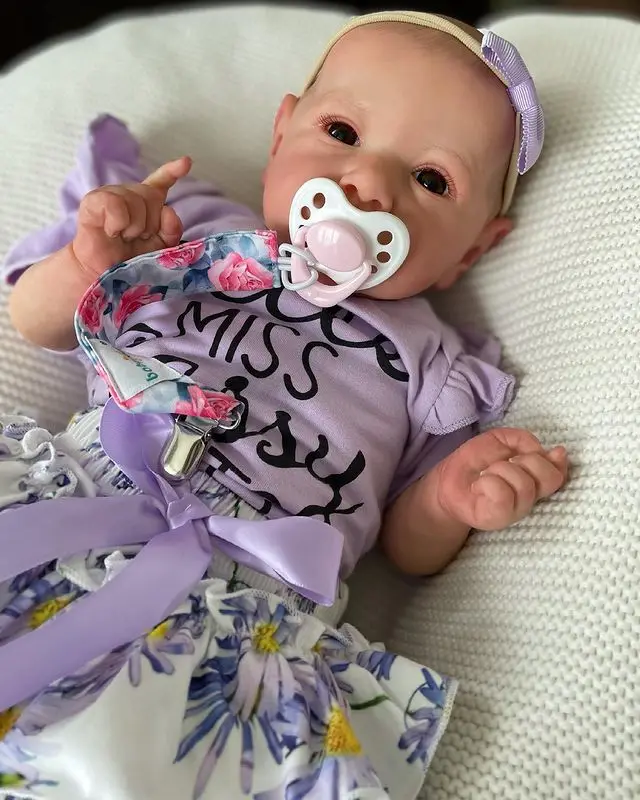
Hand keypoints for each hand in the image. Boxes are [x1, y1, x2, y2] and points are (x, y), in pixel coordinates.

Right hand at [72, 156, 191, 277]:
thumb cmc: (130, 260)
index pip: (160, 182)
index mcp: (145, 203)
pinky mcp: (93, 201)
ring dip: (134, 227)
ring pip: (135, 201)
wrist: (104, 274)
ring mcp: (110, 194)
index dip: (172, 171)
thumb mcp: (159, 247)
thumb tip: (168, 211)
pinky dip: (118, 223)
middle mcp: (128, 194)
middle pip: (151, 196)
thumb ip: (171, 230)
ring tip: (123, 237)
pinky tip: (111, 232)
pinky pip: (115, 204)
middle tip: (136, 238)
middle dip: (149, 224)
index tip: (186, 162)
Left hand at [436, 428, 568, 530]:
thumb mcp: (501, 440)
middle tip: (505, 462)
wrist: (447, 481)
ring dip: (502, 470)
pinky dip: (489, 483)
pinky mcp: (496, 519)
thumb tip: (550, 452)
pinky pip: (503, 496)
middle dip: (526, 461)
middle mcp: (529, 498)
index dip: (551, 461)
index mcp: (534, 481)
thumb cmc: (476, 462)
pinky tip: (480, 484)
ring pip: (524, 484)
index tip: (526, 453)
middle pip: (548, 477)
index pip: (558, 474)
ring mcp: (514, 511)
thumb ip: (525, 441)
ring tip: (487, 473)